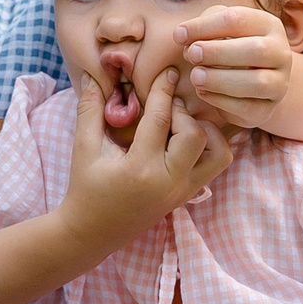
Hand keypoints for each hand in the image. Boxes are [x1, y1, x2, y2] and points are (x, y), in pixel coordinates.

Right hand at [57, 70, 230, 253]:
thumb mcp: (84, 147)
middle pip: (196, 135)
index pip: (161, 119)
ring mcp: (182, 191)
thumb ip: (90, 109)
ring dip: (205, 132)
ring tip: (180, 125)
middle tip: (163, 110)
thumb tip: (92, 75)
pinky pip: (214, 166)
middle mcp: (169, 181)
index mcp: (141, 168)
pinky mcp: (187, 196)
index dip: (164, 90)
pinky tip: (185, 139)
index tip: (168, 71)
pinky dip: (208, 147)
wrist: (91, 232)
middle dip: (182, 114)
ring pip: (218, 154)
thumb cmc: (85, 188)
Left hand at [172, 4, 293, 131]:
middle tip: (192, 54)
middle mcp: (280, 53)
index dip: (205, 26)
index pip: (237, 19)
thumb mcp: (219, 30)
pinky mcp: (267, 110)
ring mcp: (279, 84)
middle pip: (255, 50)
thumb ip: (203, 27)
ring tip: (195, 77)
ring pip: (256, 82)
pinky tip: (203, 92)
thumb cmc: (230, 49)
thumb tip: (183, 35)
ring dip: (220, 79)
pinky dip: (221, 101)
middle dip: (218, 52)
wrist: (254, 83)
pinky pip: (248, 108)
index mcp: (268, 25)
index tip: (179, 35)